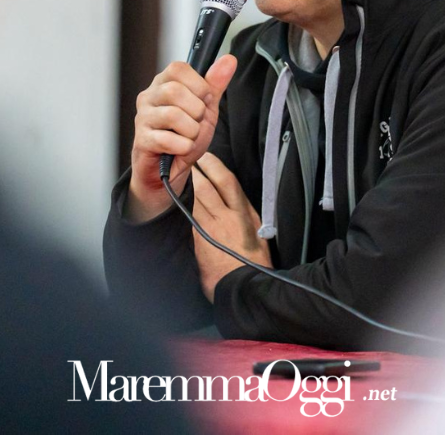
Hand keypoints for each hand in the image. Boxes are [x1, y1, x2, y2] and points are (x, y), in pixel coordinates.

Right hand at [126, 55, 236, 222]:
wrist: (171, 171)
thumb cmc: (185, 135)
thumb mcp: (206, 108)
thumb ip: (215, 84)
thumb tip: (228, 60)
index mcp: (164, 83)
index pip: (178, 68)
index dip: (198, 85)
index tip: (203, 100)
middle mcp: (149, 97)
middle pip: (175, 91)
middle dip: (197, 111)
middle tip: (196, 123)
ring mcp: (143, 118)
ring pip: (173, 115)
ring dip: (191, 131)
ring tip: (189, 137)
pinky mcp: (141, 140)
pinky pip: (168, 139)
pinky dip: (183, 147)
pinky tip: (180, 149)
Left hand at [191, 153, 271, 301]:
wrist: (241, 287)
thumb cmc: (254, 261)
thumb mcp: (259, 231)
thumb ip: (246, 212)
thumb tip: (235, 196)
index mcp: (243, 214)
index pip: (226, 182)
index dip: (215, 166)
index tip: (207, 156)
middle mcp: (225, 218)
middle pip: (206, 187)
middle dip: (197, 170)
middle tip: (190, 159)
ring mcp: (209, 228)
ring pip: (196, 200)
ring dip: (190, 186)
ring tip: (185, 174)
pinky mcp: (198, 238)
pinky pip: (192, 215)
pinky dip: (189, 204)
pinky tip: (185, 199)